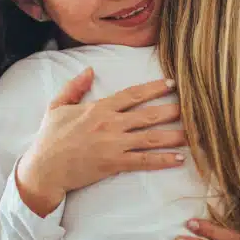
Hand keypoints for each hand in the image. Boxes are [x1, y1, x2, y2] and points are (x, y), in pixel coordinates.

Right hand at [16, 69, 185, 215]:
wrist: (44, 169)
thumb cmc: (49, 139)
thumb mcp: (56, 107)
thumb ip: (74, 88)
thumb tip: (89, 70)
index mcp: (98, 108)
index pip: (132, 95)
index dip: (154, 88)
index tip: (172, 84)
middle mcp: (110, 124)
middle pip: (149, 115)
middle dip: (173, 110)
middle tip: (194, 107)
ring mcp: (114, 145)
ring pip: (151, 138)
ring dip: (175, 135)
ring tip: (195, 133)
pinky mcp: (114, 164)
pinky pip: (144, 161)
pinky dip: (163, 160)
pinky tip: (179, 158)